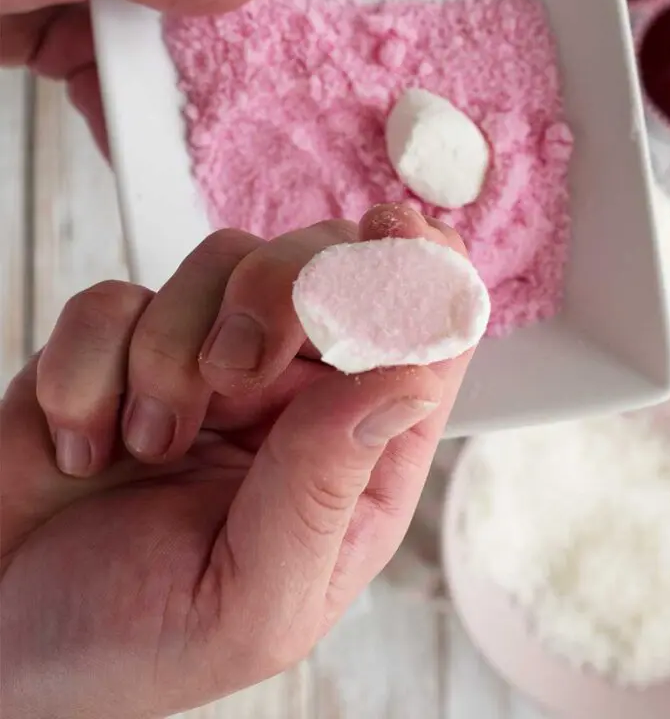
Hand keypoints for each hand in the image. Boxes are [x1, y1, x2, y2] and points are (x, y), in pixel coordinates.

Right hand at [0, 205, 472, 718]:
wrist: (4, 633)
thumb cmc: (138, 640)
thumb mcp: (252, 601)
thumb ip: (325, 485)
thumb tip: (409, 378)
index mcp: (352, 455)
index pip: (421, 338)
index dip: (421, 271)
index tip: (394, 235)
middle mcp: (292, 394)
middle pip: (324, 263)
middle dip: (279, 293)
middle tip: (233, 372)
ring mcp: (205, 360)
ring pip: (222, 260)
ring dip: (171, 350)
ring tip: (149, 446)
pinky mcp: (121, 346)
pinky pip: (116, 296)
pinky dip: (91, 366)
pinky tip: (88, 446)